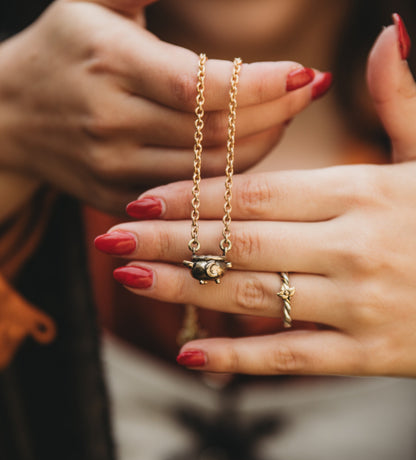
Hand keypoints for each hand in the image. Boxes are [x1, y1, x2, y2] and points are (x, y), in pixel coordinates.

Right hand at [0, 0, 321, 214]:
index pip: (198, 84)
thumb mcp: (94, 3)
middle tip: (307, 90)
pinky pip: (189, 196)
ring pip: (208, 170)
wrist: (12, 117)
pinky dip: (228, 177)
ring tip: (286, 116)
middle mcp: (111, 121)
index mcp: (110, 63)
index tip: (306, 73)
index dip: (259, 84)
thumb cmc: (64, 51)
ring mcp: (114, 167)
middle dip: (275, 112)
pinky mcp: (117, 197)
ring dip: (259, 145)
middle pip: (214, 131)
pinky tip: (249, 149)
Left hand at [96, 16, 415, 376]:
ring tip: (130, 281)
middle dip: (168, 241)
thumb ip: (402, 100)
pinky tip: (189, 351)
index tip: (140, 199)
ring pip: (251, 296)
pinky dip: (237, 356)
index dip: (192, 196)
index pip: (256, 194)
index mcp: (361, 193)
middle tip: (110, 241)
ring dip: (183, 289)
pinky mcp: (364, 354)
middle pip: (238, 242)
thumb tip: (386, 33)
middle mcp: (351, 248)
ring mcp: (356, 305)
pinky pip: (287, 357)